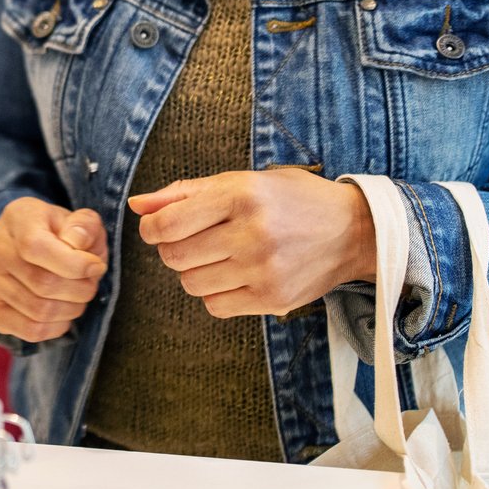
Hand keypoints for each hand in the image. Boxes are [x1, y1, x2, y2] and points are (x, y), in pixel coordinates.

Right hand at [0, 197, 108, 343]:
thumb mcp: (79, 220)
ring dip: (71, 310)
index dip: (74, 264)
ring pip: (39, 311)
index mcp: (16, 216)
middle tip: (90, 284)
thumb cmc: (60, 234)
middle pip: (42, 283)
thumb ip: (85, 226)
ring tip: (77, 298)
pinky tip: (62, 313)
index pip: (36, 247)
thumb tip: (77, 242)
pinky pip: (29, 330)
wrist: (25, 247)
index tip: (96, 267)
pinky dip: (56, 327)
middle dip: (80, 290)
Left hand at [130, 169, 375, 318]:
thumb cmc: (289, 200)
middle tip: (197, 240)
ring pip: (191, 284)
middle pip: (174, 257)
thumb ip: (184, 192)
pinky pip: (215, 306)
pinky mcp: (273, 299)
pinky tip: (236, 276)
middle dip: (174, 250)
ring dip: (195, 272)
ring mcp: (264, 270)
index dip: (152, 230)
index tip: (159, 229)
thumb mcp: (241, 181)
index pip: (168, 224)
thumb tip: (136, 205)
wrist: (353, 231)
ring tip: (220, 257)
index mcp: (241, 195)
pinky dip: (216, 293)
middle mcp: (252, 233)